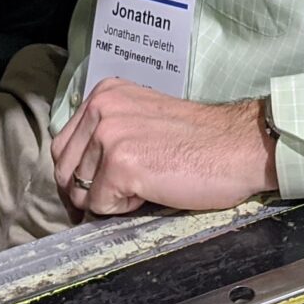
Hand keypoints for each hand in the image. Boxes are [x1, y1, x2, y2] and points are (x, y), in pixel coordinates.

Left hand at [49, 79, 277, 220]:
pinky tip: (153, 191)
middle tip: (125, 194)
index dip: (79, 175)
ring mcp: (108, 135)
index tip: (102, 186)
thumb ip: (108, 134)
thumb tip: (77, 175)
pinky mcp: (120, 164)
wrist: (239, 146)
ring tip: (146, 185)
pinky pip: (100, 206)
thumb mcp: (142, 121)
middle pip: (64, 170)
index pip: (63, 146)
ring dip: (110, 200)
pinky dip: (124, 209)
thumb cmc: (200, 141)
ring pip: (80, 191)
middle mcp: (101, 108)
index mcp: (104, 94)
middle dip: (88, 192)